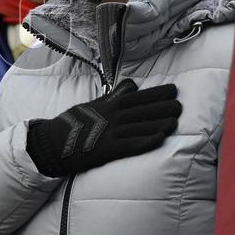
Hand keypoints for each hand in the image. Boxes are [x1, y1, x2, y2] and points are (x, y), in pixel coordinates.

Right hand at [26, 79, 181, 176]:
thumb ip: (115, 96)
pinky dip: (146, 141)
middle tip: (180, 106)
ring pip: (141, 126)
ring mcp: (112, 132)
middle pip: (144, 110)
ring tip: (176, 122)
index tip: (174, 90)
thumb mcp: (94, 104)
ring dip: (160, 123)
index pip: (140, 96)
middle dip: (164, 107)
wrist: (54, 142)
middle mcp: (114, 116)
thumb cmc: (74, 122)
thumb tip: (132, 85)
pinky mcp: (108, 149)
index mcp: (111, 104)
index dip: (158, 93)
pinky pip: (131, 145)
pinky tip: (160, 139)